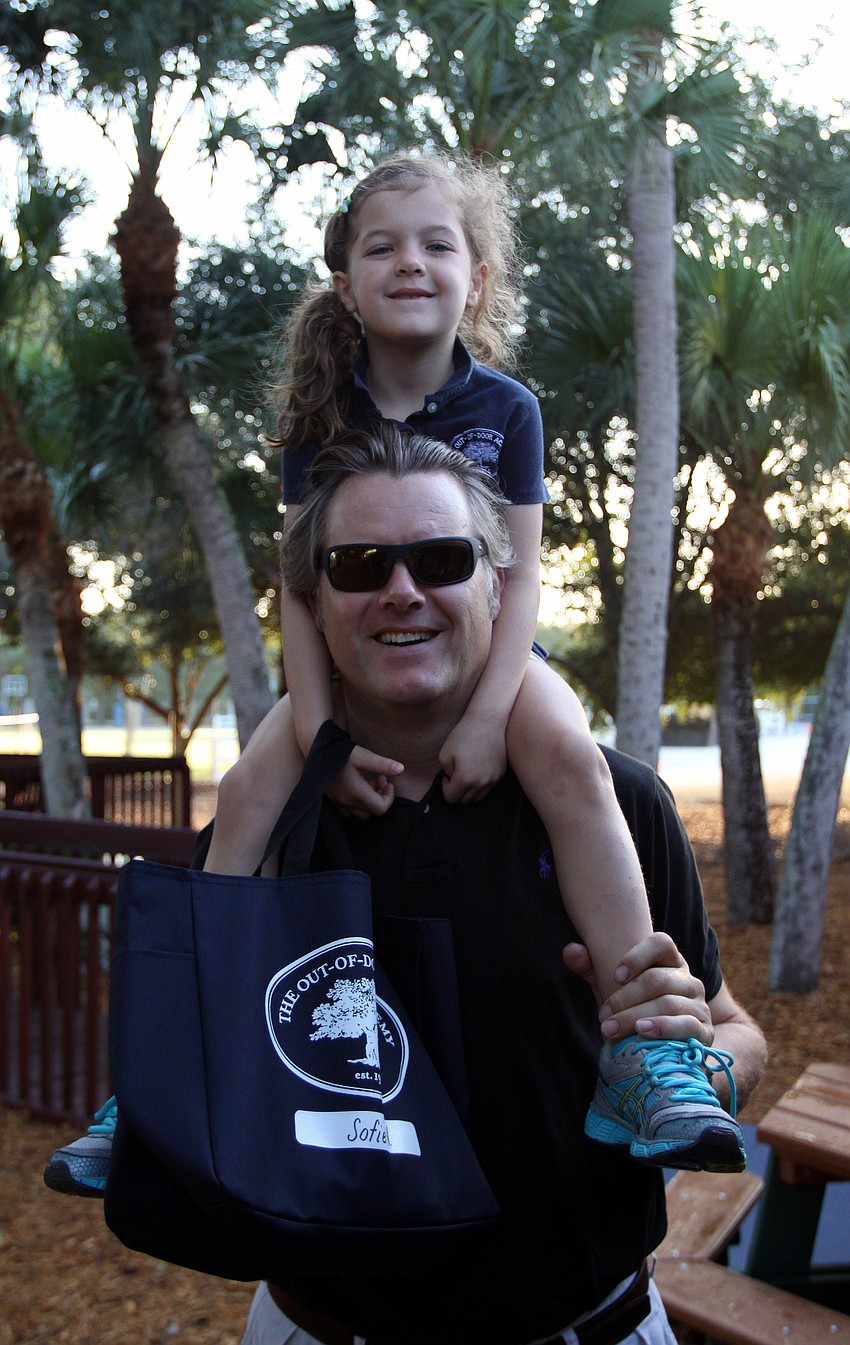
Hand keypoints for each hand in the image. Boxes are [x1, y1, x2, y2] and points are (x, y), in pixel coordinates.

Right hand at [325, 746, 403, 819]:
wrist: (314, 749)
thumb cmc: (339, 751)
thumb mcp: (363, 756)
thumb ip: (383, 764)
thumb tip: (401, 769)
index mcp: (356, 793)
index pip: (380, 809)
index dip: (389, 797)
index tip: (388, 781)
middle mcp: (346, 801)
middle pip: (371, 812)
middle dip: (380, 798)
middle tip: (380, 779)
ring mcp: (337, 802)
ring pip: (359, 813)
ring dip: (368, 801)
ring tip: (369, 782)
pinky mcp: (331, 799)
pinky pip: (347, 810)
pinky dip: (356, 803)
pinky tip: (356, 785)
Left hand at [439, 714, 506, 804]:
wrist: (488, 722)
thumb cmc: (463, 735)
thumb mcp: (444, 754)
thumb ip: (446, 774)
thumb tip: (453, 781)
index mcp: (465, 780)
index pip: (451, 799)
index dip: (445, 787)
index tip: (447, 775)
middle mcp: (481, 784)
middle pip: (465, 801)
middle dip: (457, 790)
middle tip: (456, 773)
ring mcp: (493, 780)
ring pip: (478, 798)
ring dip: (469, 790)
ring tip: (467, 774)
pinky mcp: (501, 775)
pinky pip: (488, 789)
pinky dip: (480, 785)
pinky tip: (477, 770)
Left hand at [563, 932, 713, 1046]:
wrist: (669, 1048)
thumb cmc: (637, 1009)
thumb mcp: (613, 988)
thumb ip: (592, 968)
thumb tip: (570, 950)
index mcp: (669, 962)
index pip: (661, 943)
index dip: (638, 956)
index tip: (614, 975)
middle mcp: (688, 980)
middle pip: (658, 979)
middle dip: (625, 998)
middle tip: (602, 1016)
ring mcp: (699, 1005)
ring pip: (669, 1003)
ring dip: (635, 1016)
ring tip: (612, 1029)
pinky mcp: (704, 1031)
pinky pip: (687, 1025)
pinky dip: (663, 1028)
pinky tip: (642, 1033)